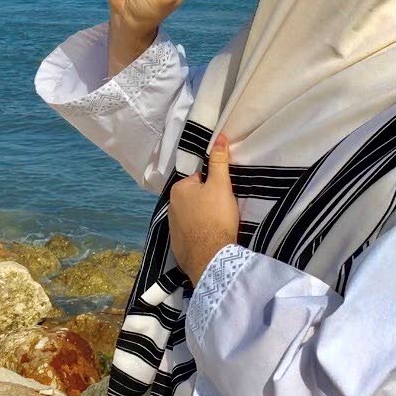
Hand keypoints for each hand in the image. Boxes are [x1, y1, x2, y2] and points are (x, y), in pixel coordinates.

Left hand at [168, 134, 239, 284]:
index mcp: (178, 189)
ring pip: (192, 216)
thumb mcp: (221, 185)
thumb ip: (219, 162)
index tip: (224, 196)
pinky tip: (210, 239)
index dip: (214, 185)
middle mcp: (170, 206)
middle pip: (195, 198)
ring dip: (203, 218)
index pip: (199, 179)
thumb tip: (219, 138)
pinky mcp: (177, 245)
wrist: (210, 257)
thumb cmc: (216, 217)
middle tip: (223, 211)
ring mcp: (172, 227)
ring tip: (218, 226)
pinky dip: (199, 234)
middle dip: (208, 202)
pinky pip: (190, 234)